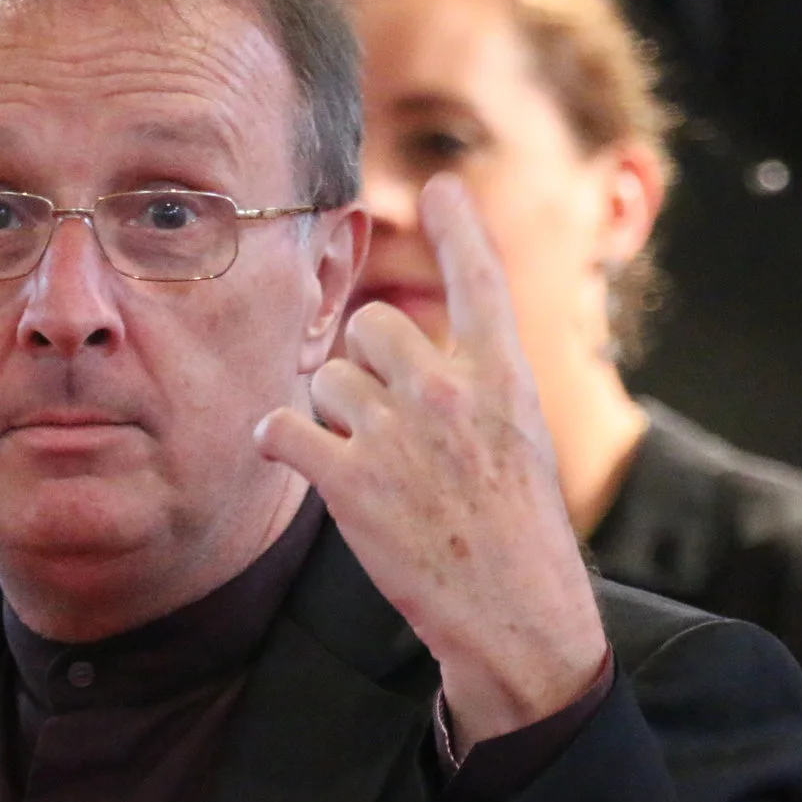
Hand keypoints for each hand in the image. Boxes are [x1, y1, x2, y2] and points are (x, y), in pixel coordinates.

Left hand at [255, 176, 605, 750]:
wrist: (517, 616)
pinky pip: (285, 428)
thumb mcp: (520, 441)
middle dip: (365, 361)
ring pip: (327, 378)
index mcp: (503, 379)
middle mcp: (449, 394)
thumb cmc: (519, 532)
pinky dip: (281, 442)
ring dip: (331, 412)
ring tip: (364, 458)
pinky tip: (296, 457)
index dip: (459, 228)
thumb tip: (410, 356)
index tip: (441, 186)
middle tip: (384, 414)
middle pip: (372, 324)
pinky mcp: (351, 484)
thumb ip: (474, 387)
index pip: (480, 281)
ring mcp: (398, 437)